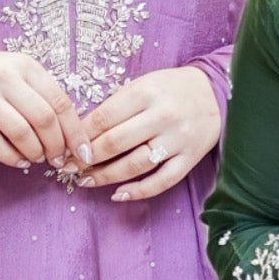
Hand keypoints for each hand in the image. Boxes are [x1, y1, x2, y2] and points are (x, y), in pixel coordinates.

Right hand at [0, 48, 89, 170]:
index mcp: (25, 65)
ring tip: (37, 158)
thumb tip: (69, 131)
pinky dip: (11, 157)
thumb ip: (41, 93)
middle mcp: (5, 77)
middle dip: (57, 146)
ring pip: (20, 133)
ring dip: (34, 152)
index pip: (60, 102)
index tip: (84, 151)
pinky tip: (19, 161)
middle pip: (44, 119)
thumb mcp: (16, 71)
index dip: (75, 131)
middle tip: (58, 159)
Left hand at [77, 67, 220, 200]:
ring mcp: (178, 139)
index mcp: (145, 92)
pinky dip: (139, 190)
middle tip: (69, 167)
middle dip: (87, 158)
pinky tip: (119, 194)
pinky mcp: (190, 158)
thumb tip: (80, 134)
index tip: (64, 148)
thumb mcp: (141, 85)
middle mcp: (162, 116)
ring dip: (106, 177)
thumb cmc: (169, 89)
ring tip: (86, 181)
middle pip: (115, 143)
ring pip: (136, 165)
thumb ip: (115, 106)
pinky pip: (162, 180)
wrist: (214, 93)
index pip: (103, 118)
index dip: (79, 137)